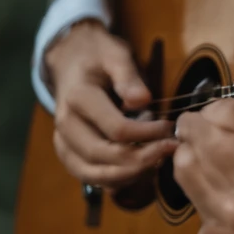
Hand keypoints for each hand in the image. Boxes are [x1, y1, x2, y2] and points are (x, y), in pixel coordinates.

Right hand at [46, 20, 176, 187]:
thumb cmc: (98, 55)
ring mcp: (63, 142)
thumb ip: (129, 77)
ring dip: (129, 174)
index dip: (147, 134)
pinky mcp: (68, 154)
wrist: (71, 61)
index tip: (169, 127)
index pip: (116, 129)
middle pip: (104, 156)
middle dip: (141, 159)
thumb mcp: (115, 54)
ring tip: (157, 161)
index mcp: (78, 98)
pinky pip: (90, 176)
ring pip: (95, 174)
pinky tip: (139, 169)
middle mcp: (65, 125)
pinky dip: (115, 179)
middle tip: (169, 149)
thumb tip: (144, 101)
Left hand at [172, 99, 233, 233]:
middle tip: (217, 132)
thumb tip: (209, 111)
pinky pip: (201, 214)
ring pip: (188, 185)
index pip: (202, 135)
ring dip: (199, 165)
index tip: (204, 113)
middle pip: (186, 160)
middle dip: (195, 140)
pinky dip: (209, 198)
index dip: (197, 118)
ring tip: (227, 159)